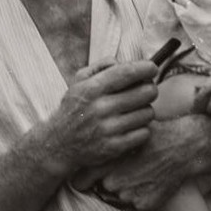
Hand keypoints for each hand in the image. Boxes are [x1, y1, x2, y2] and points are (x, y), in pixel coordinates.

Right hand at [38, 58, 157, 176]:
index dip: (146, 68)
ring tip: (134, 111)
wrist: (59, 144)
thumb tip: (123, 62)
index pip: (127, 73)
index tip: (152, 68)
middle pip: (145, 92)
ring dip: (145, 110)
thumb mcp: (78, 82)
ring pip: (148, 113)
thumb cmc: (73, 109)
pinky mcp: (114, 147)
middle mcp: (100, 108)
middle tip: (144, 91)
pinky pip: (144, 133)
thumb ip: (100, 67)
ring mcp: (108, 129)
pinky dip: (142, 129)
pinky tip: (131, 126)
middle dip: (149, 89)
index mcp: (92, 88)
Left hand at [96, 117, 201, 210]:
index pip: (91, 177)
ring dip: (132, 189)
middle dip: (118, 180)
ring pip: (125, 196)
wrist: (184, 147)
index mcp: (107, 165)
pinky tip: (156, 182)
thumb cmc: (156, 135)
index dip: (99, 174)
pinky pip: (140, 204)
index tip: (104, 172)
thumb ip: (111, 143)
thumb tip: (96, 141)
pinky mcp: (145, 204)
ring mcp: (129, 195)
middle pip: (110, 187)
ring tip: (147, 173)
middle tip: (135, 168)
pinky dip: (146, 196)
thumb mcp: (128, 133)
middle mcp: (115, 183)